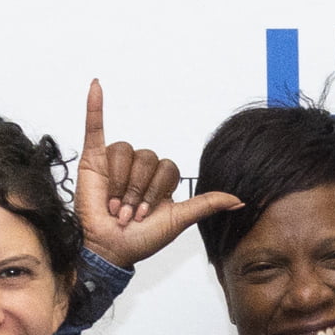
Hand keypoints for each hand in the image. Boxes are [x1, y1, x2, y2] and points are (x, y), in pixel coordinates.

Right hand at [73, 79, 219, 269]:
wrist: (108, 248)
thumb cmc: (140, 239)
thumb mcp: (178, 220)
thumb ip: (206, 204)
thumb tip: (240, 200)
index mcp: (160, 180)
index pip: (167, 167)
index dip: (156, 190)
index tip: (144, 215)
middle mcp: (140, 168)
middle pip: (147, 159)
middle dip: (136, 191)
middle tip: (127, 213)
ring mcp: (117, 162)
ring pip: (126, 153)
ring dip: (119, 183)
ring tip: (113, 205)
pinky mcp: (93, 158)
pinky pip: (96, 127)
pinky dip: (95, 106)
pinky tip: (96, 86)